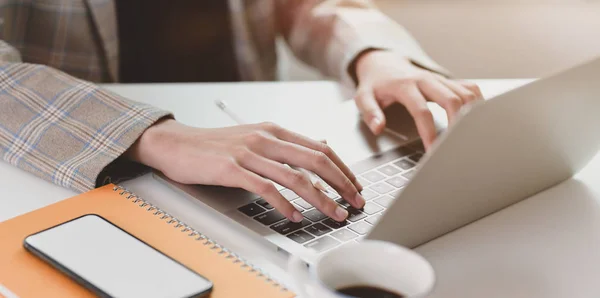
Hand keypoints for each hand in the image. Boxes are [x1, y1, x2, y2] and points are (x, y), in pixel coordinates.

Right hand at [126, 119, 363, 222]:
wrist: (177, 144)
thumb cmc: (215, 145)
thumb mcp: (255, 137)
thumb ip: (285, 146)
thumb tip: (317, 150)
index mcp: (274, 130)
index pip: (320, 148)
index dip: (343, 168)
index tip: (355, 185)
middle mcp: (266, 138)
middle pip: (316, 161)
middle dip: (342, 184)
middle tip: (355, 201)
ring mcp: (250, 153)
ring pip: (296, 177)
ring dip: (321, 199)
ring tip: (334, 214)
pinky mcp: (233, 169)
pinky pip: (266, 188)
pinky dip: (285, 204)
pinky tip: (294, 216)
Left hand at [354, 50, 483, 149]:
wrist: (384, 63)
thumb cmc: (375, 84)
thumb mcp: (363, 97)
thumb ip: (370, 112)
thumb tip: (378, 128)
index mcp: (405, 85)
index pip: (422, 111)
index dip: (429, 132)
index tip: (432, 152)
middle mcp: (426, 79)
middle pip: (451, 99)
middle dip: (457, 125)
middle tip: (457, 147)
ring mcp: (439, 79)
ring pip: (465, 94)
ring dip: (471, 115)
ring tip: (470, 138)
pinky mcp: (447, 80)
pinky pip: (469, 88)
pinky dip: (478, 103)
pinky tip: (480, 119)